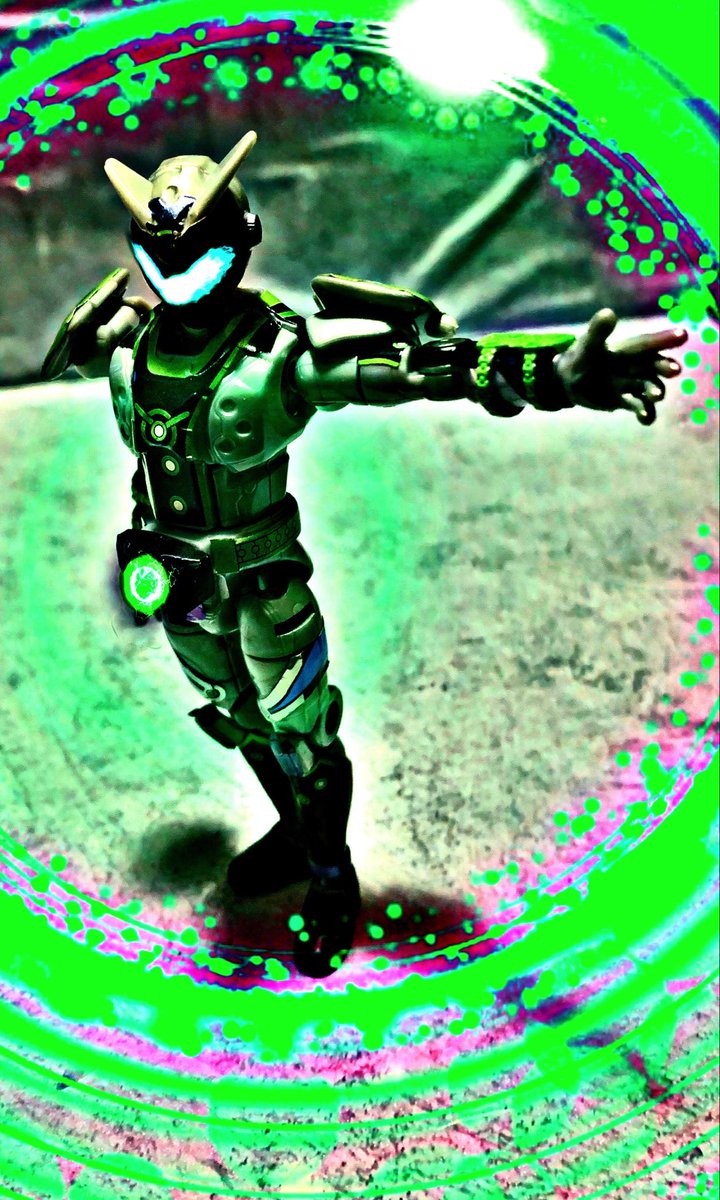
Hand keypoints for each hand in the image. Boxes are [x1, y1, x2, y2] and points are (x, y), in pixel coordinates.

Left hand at [554, 308, 687, 424]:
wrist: (568, 382)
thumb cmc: (580, 358)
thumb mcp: (586, 346)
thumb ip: (597, 332)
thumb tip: (608, 313)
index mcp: (626, 349)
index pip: (647, 343)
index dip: (664, 338)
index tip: (683, 335)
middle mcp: (634, 365)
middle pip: (654, 365)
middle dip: (665, 367)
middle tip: (675, 370)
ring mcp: (631, 383)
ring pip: (649, 386)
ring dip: (655, 390)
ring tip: (655, 396)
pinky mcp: (625, 401)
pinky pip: (639, 406)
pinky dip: (645, 412)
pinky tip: (644, 418)